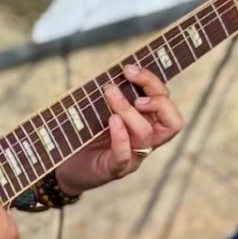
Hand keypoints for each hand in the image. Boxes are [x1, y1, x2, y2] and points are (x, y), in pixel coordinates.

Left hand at [52, 63, 184, 194]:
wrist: (67, 167)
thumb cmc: (86, 135)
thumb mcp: (101, 111)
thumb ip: (112, 95)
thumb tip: (110, 70)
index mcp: (149, 124)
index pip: (167, 105)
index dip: (155, 84)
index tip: (130, 69)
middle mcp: (147, 141)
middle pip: (170, 121)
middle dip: (153, 95)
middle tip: (128, 77)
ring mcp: (132, 157)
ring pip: (145, 134)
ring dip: (128, 109)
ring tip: (110, 93)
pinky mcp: (113, 169)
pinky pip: (124, 155)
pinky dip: (120, 137)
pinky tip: (112, 121)